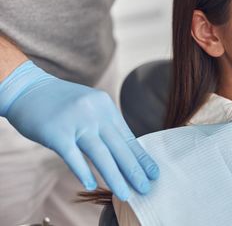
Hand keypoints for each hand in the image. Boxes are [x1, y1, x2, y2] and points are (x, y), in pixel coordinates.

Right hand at [0, 61, 158, 200]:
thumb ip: (106, 125)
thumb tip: (124, 152)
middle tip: (145, 189)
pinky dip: (83, 171)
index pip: (128, 137)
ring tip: (124, 194)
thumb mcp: (91, 107)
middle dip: (134, 171)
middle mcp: (95, 113)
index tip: (153, 173)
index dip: (141, 158)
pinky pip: (73, 155)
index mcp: (107, 107)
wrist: (28, 88)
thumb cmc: (61, 103)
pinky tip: (91, 185)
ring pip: (100, 154)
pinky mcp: (56, 132)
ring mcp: (76, 122)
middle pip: (118, 147)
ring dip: (114, 177)